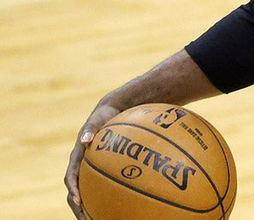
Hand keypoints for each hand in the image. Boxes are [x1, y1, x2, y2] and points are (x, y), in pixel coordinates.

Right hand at [64, 103, 120, 218]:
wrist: (111, 110)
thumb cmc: (104, 115)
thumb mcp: (97, 119)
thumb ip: (90, 128)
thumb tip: (84, 139)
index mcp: (77, 156)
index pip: (70, 176)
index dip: (72, 189)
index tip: (77, 200)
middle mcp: (81, 164)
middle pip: (74, 190)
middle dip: (78, 206)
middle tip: (85, 219)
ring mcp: (90, 167)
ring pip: (86, 190)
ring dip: (89, 206)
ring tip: (97, 219)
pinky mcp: (100, 167)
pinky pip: (101, 184)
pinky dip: (105, 195)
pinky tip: (119, 205)